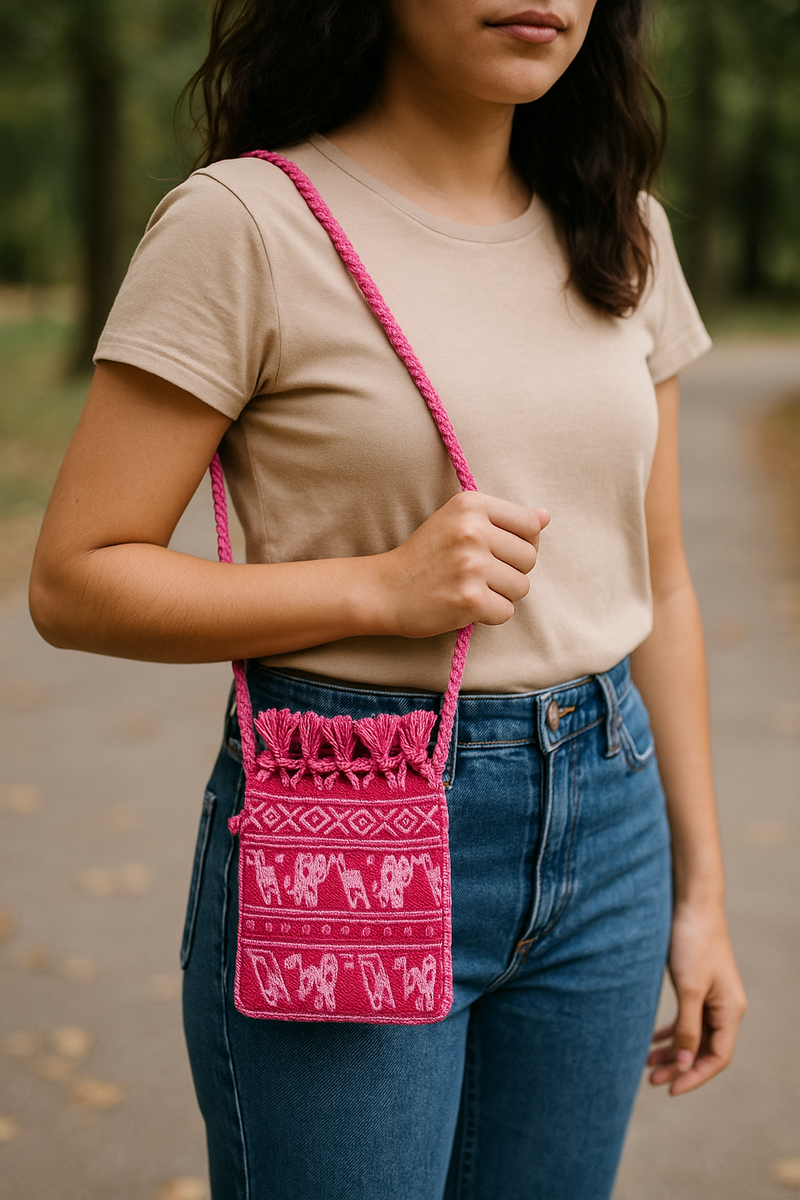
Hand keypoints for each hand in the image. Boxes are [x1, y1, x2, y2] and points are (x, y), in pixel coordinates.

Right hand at [374, 491, 549, 638]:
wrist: (385, 589)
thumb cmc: (425, 555)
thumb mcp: (458, 522)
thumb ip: (503, 519)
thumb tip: (546, 516)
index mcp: (471, 504)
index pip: (530, 525)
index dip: (522, 543)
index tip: (499, 551)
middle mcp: (472, 531)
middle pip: (529, 558)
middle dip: (511, 571)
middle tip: (480, 574)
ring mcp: (471, 565)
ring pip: (521, 587)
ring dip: (501, 594)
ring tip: (472, 589)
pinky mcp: (469, 599)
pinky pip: (506, 611)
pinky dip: (489, 614)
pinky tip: (466, 606)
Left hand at [647, 901, 746, 1095]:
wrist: (692, 903)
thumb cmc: (692, 941)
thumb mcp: (689, 988)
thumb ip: (687, 1027)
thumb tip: (683, 1064)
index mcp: (730, 1011)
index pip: (716, 1057)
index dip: (693, 1076)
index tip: (669, 1088)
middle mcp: (725, 1007)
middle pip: (704, 1050)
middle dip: (679, 1066)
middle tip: (650, 1079)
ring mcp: (712, 997)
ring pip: (693, 1035)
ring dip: (673, 1051)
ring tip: (646, 1063)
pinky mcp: (698, 985)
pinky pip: (687, 1019)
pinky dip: (671, 1031)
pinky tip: (653, 1038)